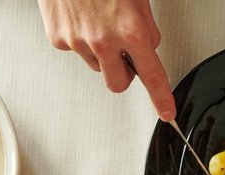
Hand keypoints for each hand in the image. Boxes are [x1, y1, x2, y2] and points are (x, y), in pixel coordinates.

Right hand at [37, 0, 173, 119]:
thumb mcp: (138, 1)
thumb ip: (146, 30)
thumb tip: (148, 48)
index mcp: (131, 31)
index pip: (152, 76)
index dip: (161, 99)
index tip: (167, 113)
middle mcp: (104, 41)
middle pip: (118, 83)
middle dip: (123, 72)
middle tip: (123, 53)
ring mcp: (78, 41)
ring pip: (97, 66)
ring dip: (101, 53)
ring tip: (98, 23)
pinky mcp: (57, 38)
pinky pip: (75, 51)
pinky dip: (80, 39)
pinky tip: (81, 19)